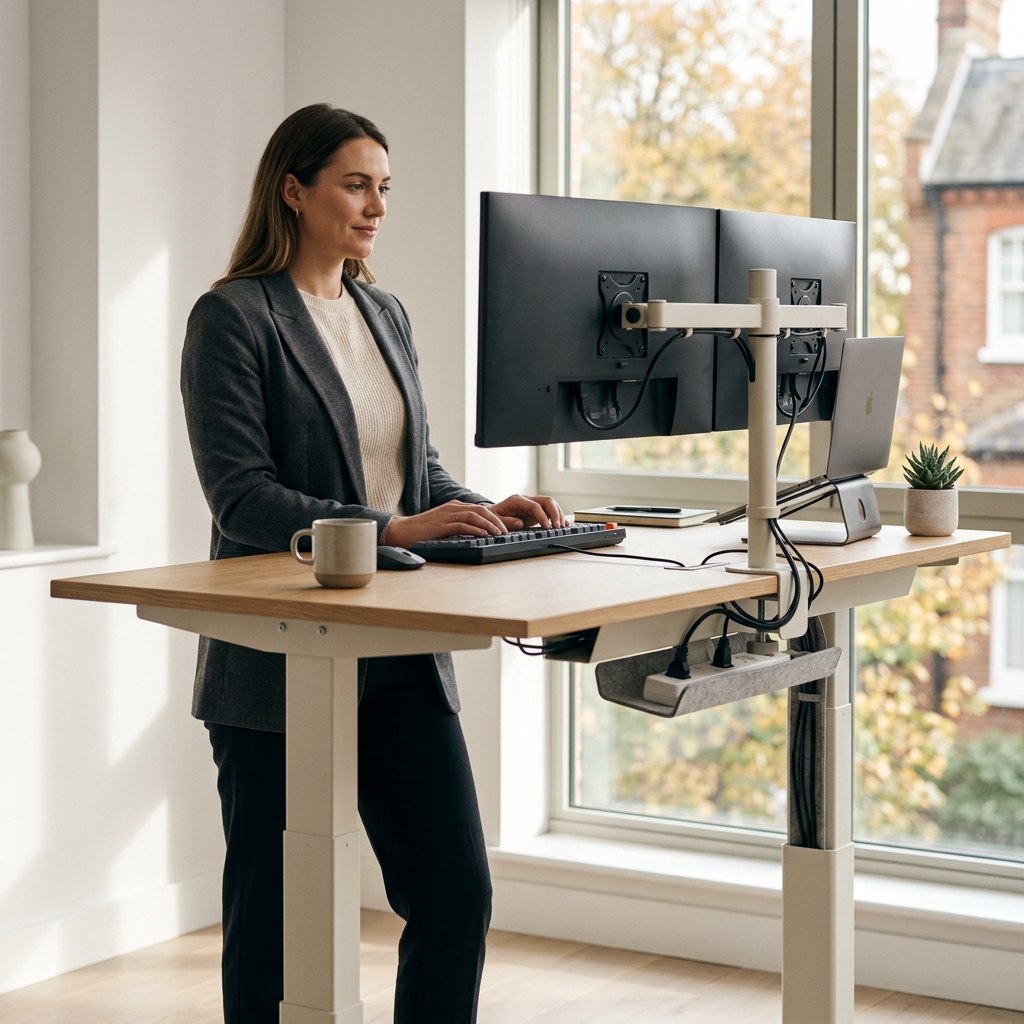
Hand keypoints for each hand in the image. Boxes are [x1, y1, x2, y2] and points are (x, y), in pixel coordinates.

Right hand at [383, 500, 509, 547]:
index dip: (497, 517)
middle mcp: (453, 507)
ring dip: (490, 524)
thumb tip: (478, 533)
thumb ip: (460, 525)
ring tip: (500, 533)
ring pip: (475, 515)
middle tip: (511, 528)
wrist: (402, 531)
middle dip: (499, 519)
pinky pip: (462, 524)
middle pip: (482, 510)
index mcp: (455, 507)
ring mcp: (447, 515)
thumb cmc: (423, 531)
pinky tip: (484, 535)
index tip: (510, 525)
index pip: (481, 509)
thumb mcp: (445, 525)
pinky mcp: (441, 524)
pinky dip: (475, 529)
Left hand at [485, 494, 565, 529]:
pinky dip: (556, 516)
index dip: (543, 516)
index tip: (547, 527)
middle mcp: (526, 500)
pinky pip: (549, 510)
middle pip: (546, 501)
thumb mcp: (496, 520)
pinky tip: (563, 524)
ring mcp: (531, 504)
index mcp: (517, 500)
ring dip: (558, 514)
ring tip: (562, 526)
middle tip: (558, 526)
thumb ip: (507, 521)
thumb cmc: (492, 517)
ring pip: (550, 504)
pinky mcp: (535, 511)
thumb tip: (520, 523)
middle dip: (555, 513)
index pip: (535, 505)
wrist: (490, 515)